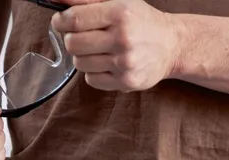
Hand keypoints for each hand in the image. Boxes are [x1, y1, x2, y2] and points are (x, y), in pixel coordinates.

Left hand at [52, 0, 181, 91]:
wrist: (172, 45)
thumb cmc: (141, 21)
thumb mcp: (118, 1)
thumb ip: (86, 0)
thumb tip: (56, 1)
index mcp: (119, 13)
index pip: (74, 19)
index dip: (60, 21)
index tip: (60, 22)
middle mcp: (123, 39)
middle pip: (73, 43)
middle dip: (71, 39)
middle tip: (81, 36)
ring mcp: (125, 63)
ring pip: (80, 63)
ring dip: (83, 56)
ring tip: (97, 50)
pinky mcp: (126, 81)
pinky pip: (91, 80)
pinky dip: (93, 72)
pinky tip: (105, 63)